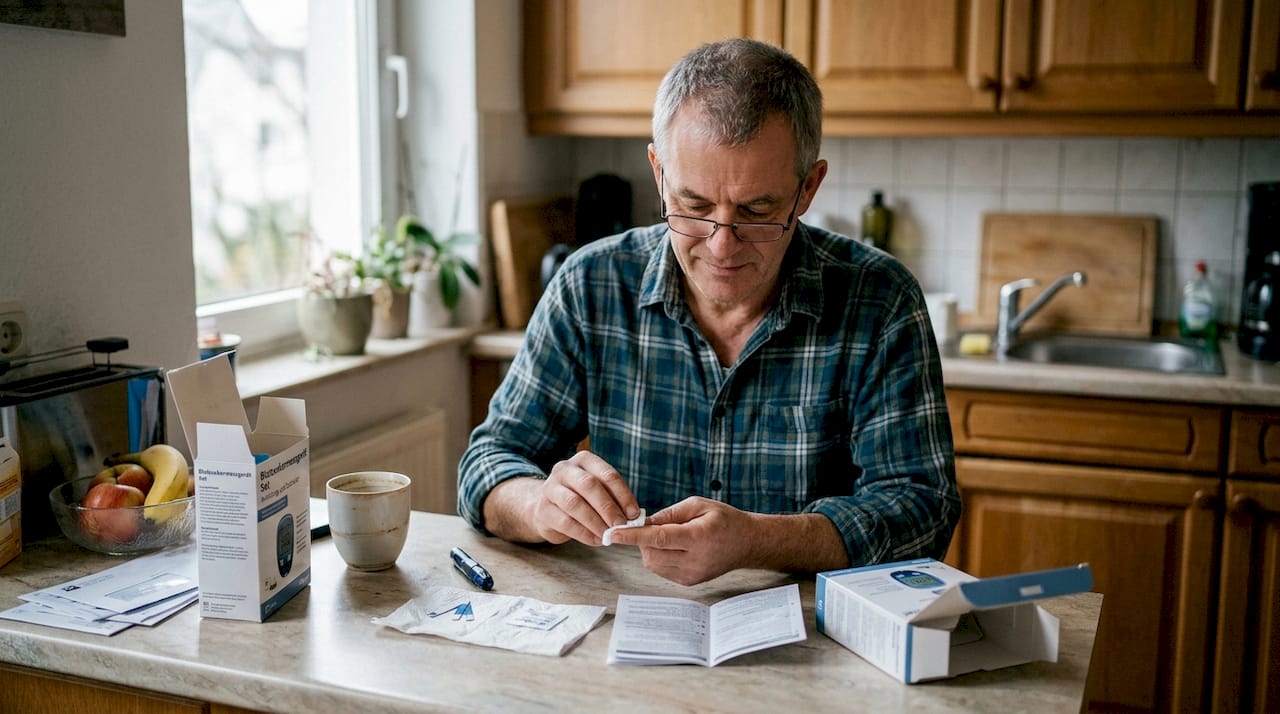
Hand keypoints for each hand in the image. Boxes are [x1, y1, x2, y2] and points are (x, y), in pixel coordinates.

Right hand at [527, 451, 640, 545]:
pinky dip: (584, 533)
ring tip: (609, 535)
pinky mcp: (543, 509)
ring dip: (595, 522)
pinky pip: (565, 522)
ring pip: (575, 503)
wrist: (549, 508)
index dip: (623, 495)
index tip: (634, 514)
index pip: (607, 474)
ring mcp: (550, 488)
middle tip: (621, 525)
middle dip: (608, 507)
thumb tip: (634, 517)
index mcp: (584, 460)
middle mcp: (564, 469)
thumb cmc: (582, 498)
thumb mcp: (598, 491)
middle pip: (589, 485)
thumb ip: (614, 499)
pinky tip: (596, 540)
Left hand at [606, 497, 753, 584]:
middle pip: (651, 553)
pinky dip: (658, 557)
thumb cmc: (724, 519)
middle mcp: (695, 561)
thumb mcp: (698, 505)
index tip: (613, 533)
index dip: (633, 536)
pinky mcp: (689, 582)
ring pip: (653, 564)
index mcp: (698, 538)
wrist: (747, 543)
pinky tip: (673, 547)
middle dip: (642, 539)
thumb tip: (643, 523)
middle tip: (652, 526)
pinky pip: (661, 570)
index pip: (658, 539)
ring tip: (668, 536)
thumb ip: (669, 514)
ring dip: (650, 549)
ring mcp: (692, 575)